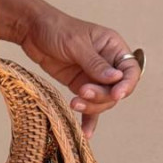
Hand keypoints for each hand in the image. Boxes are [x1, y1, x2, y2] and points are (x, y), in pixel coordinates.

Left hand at [0, 0, 141, 139]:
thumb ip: (95, 63)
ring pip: (103, 100)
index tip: (116, 94)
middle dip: (102, 95)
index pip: (130, 70)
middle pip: (116, 89)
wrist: (32, 30)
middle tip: (82, 92)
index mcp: (113, 47)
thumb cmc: (56, 29)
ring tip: (74, 102)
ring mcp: (93, 76)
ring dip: (91, 105)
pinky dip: (88, 119)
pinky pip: (89, 105)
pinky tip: (86, 134)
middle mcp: (108, 63)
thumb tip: (117, 78)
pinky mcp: (80, 86)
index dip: (126, 84)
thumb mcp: (76, 44)